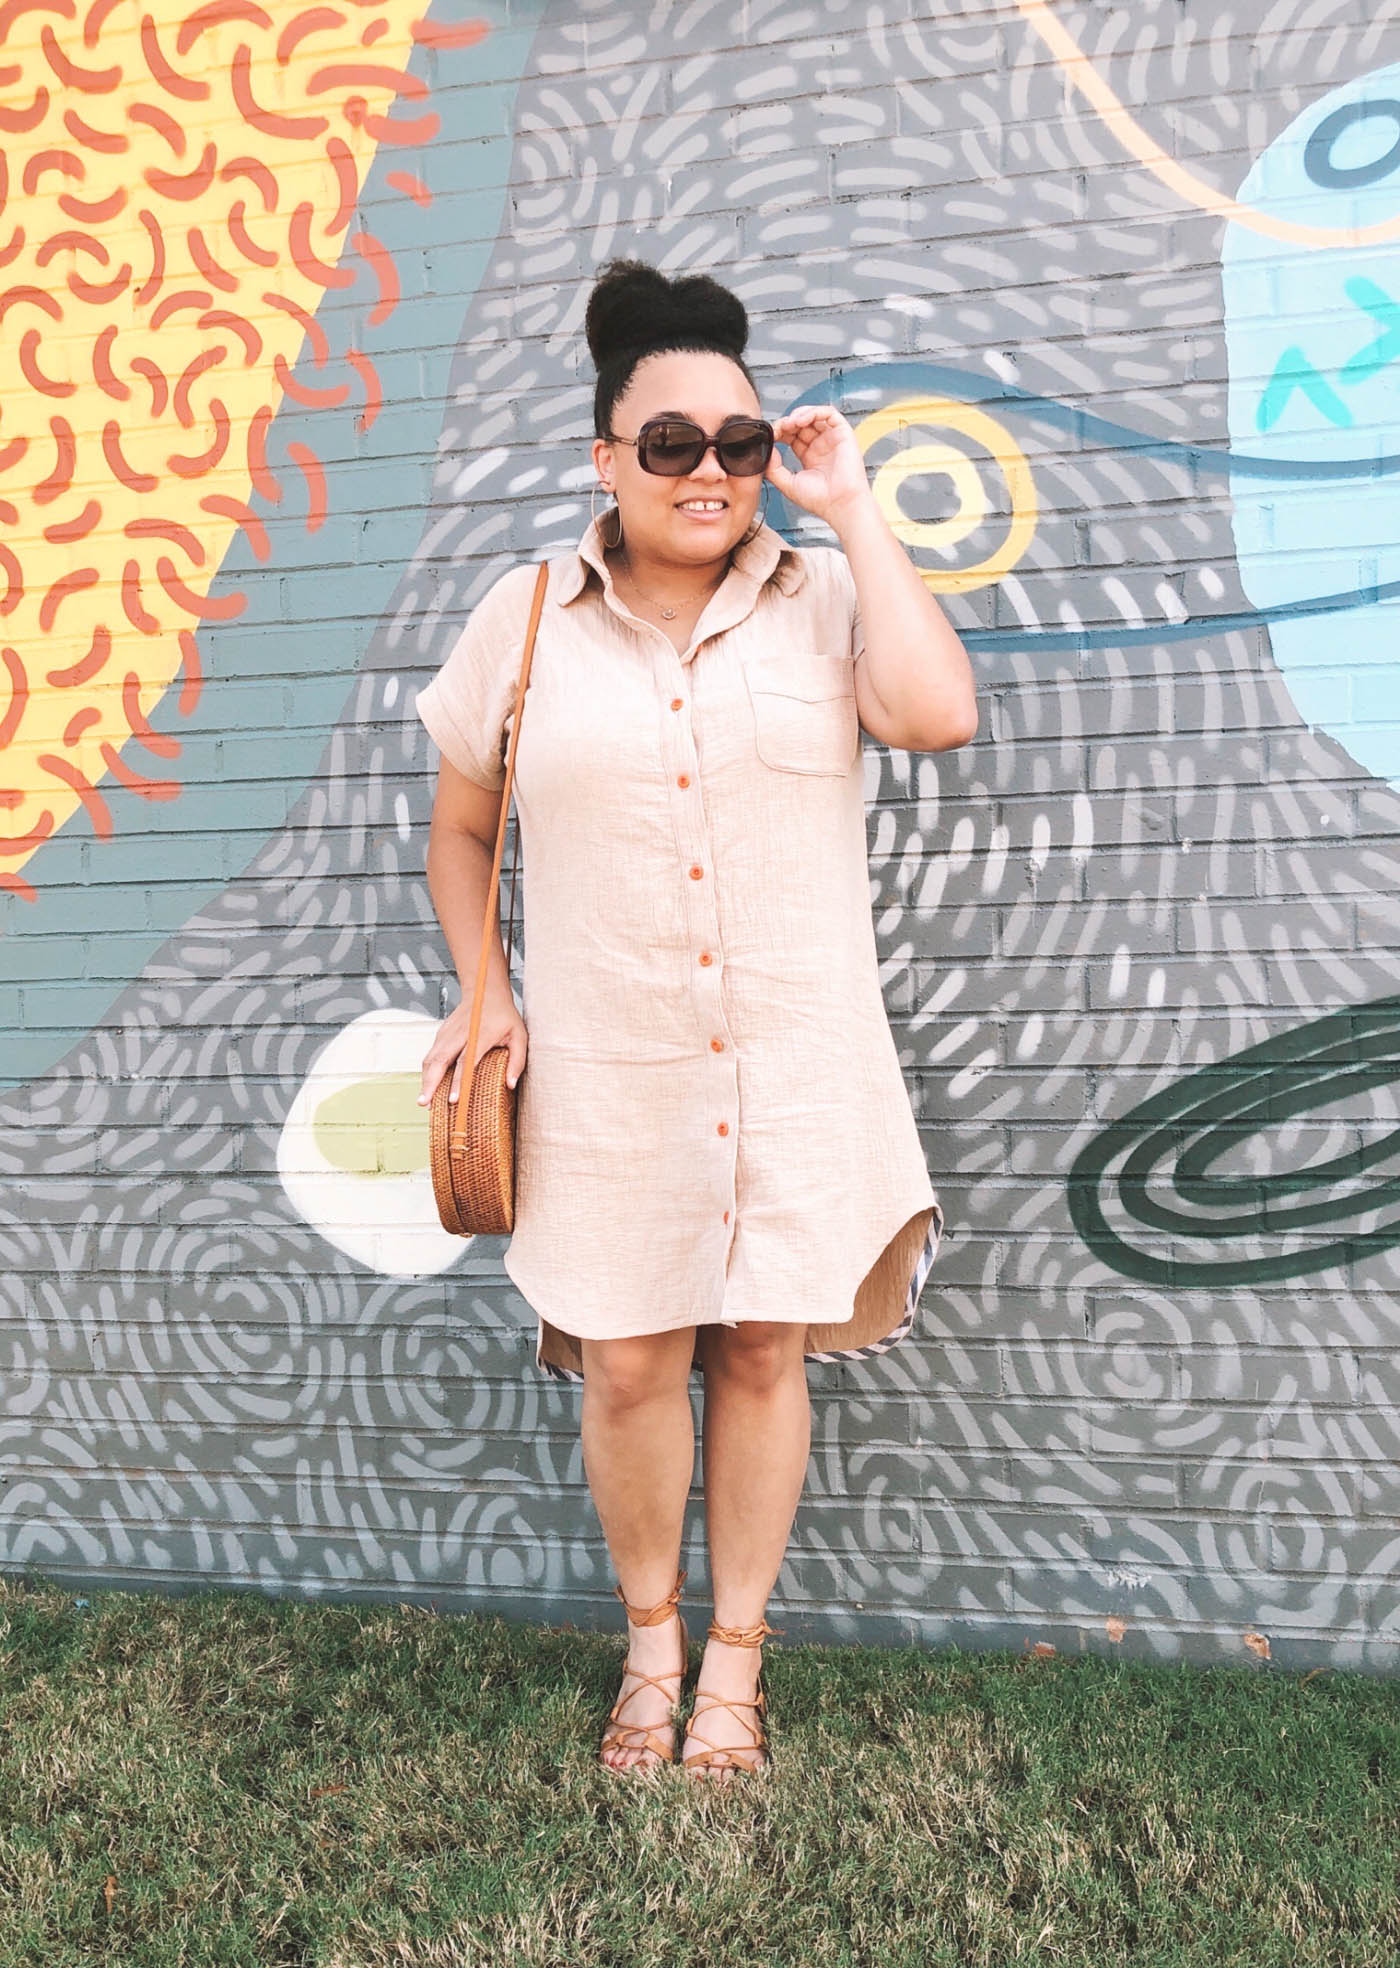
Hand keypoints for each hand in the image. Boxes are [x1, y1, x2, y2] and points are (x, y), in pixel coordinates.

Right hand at [417, 988, 527, 1104]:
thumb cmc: (504, 1015)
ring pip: (431, 1058)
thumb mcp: (519, 1036)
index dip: (458, 1082)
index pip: (466, 1061)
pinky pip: (431, 1055)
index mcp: (480, 1035)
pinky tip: (428, 1086)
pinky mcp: (441, 1034)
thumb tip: (511, 1085)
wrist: (484, 990)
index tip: (453, 1099)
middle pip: (440, 1061)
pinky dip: (427, 1071)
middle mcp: (460, 1034)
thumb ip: (517, 1061)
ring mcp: (447, 1033)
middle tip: (425, 1104)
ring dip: (425, 1080)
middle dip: (430, 1084)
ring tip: (424, 1101)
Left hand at [764, 405, 874, 526]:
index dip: (780, 432)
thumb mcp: (788, 484)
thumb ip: (774, 468)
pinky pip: (829, 413)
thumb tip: (767, 450)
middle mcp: (821, 446)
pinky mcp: (844, 434)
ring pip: (814, 415)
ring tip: (789, 424)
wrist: (840, 505)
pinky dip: (814, 411)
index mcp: (809, 457)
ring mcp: (832, 439)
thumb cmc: (820, 500)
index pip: (792, 436)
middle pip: (801, 424)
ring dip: (799, 415)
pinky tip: (802, 420)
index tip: (770, 436)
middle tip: (778, 429)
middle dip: (787, 423)